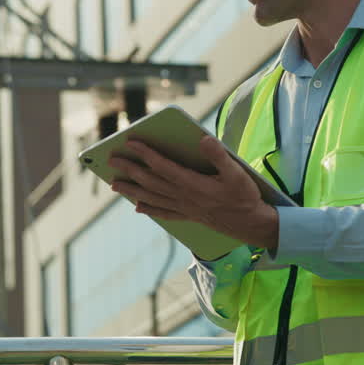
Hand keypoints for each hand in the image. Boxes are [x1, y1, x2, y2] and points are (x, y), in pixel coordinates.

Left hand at [108, 136, 279, 250]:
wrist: (252, 225)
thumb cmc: (245, 196)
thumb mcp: (238, 173)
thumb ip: (219, 156)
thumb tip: (203, 139)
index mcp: (194, 184)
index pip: (163, 166)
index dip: (146, 154)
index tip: (131, 142)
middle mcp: (185, 197)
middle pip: (152, 182)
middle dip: (130, 169)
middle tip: (111, 160)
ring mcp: (185, 208)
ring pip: (152, 198)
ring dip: (131, 190)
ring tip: (114, 183)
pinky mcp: (189, 215)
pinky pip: (164, 212)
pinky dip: (149, 209)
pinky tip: (137, 207)